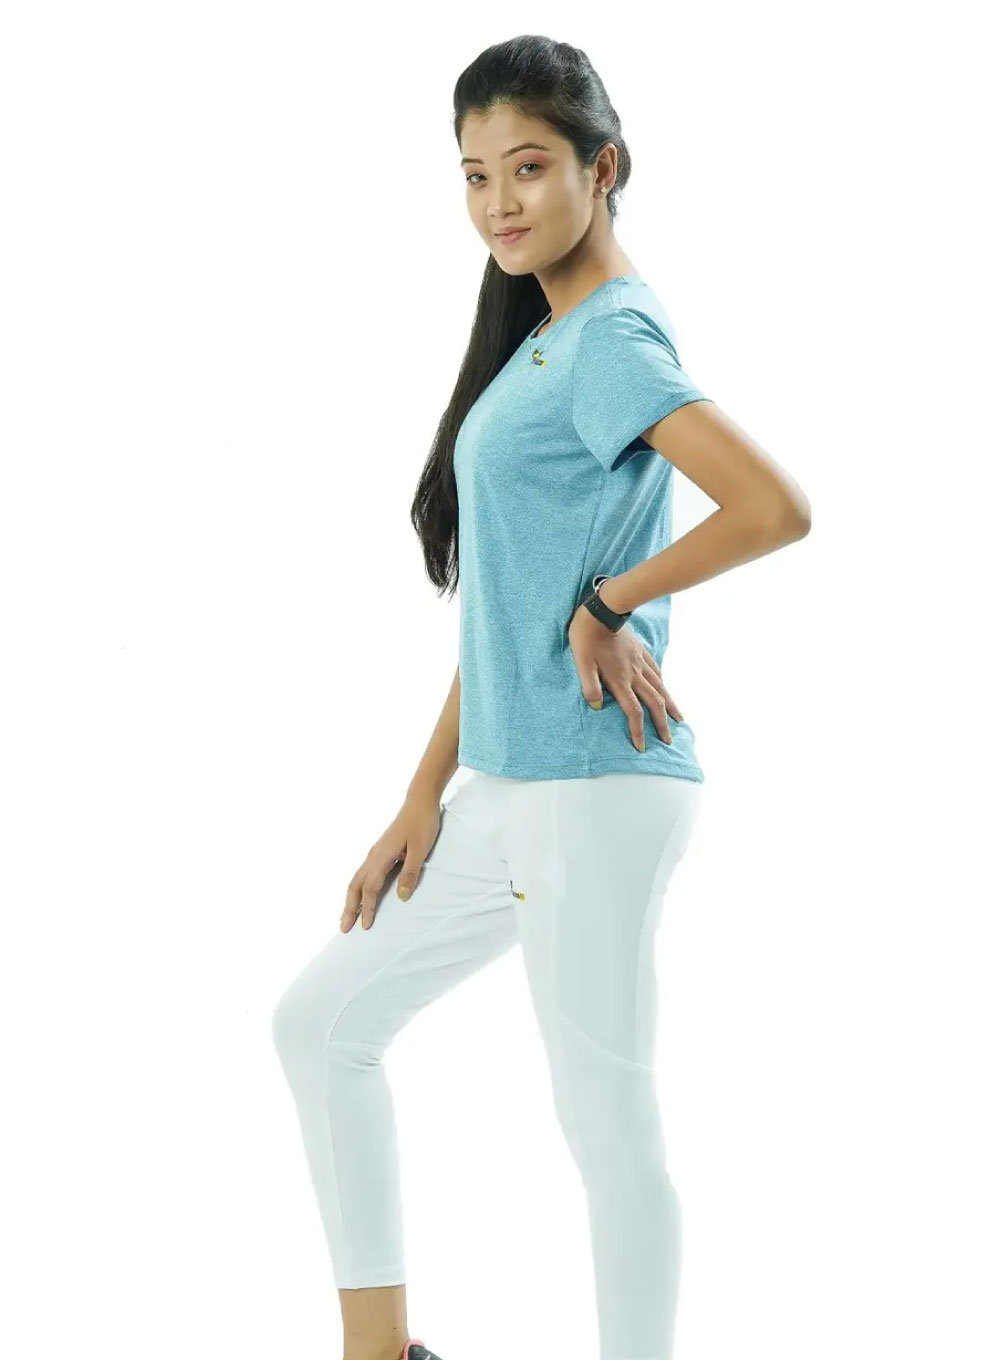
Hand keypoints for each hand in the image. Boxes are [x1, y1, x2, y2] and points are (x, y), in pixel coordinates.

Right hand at [341, 792, 442, 931]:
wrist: (420, 801)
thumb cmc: (422, 823)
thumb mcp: (420, 848)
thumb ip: (411, 872)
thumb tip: (402, 897)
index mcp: (382, 856)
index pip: (370, 888)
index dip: (367, 908)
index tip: (365, 926)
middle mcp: (374, 855)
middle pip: (355, 886)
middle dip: (349, 908)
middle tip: (343, 928)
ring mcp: (375, 852)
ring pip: (356, 879)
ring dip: (350, 899)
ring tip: (346, 915)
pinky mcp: (380, 851)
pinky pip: (362, 873)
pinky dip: (357, 888)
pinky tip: (359, 894)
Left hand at [567, 602, 683, 751]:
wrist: (602, 610)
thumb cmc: (586, 637)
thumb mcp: (581, 662)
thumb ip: (589, 685)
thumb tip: (598, 706)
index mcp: (620, 680)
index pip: (633, 711)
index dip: (638, 731)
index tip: (641, 747)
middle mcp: (634, 674)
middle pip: (654, 703)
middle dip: (661, 725)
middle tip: (668, 741)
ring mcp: (640, 662)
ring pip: (660, 687)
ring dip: (670, 706)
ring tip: (678, 720)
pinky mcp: (640, 651)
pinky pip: (656, 671)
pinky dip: (662, 683)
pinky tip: (665, 688)